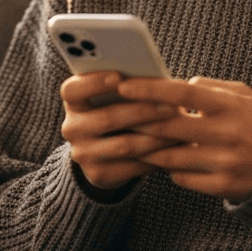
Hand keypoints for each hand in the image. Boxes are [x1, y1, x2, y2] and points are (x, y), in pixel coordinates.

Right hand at [60, 71, 180, 192]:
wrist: (104, 152)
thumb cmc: (118, 109)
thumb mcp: (114, 96)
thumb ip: (127, 86)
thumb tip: (158, 80)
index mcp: (73, 101)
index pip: (73, 89)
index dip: (95, 82)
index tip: (119, 76)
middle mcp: (71, 127)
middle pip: (108, 118)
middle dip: (144, 111)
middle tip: (172, 106)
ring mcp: (82, 153)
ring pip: (125, 145)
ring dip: (156, 136)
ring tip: (180, 128)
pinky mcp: (98, 174)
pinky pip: (132, 166)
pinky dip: (156, 156)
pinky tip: (174, 149)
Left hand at [115, 76, 251, 202]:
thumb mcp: (242, 96)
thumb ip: (209, 87)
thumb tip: (174, 84)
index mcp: (230, 106)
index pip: (183, 93)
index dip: (150, 89)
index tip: (124, 86)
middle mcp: (227, 134)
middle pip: (170, 126)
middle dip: (138, 121)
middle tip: (115, 116)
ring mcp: (225, 162)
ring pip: (170, 156)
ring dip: (147, 149)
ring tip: (131, 140)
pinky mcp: (223, 186)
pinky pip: (182, 178)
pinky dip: (169, 169)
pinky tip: (164, 161)